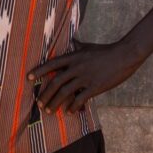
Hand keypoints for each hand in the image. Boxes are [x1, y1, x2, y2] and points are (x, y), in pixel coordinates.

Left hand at [28, 41, 142, 113]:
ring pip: (65, 92)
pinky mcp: (95, 87)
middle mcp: (76, 67)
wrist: (124, 55)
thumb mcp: (88, 46)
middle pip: (56, 82)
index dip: (39, 71)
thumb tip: (71, 40)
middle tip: (39, 103)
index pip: (52, 64)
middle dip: (45, 94)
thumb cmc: (105, 50)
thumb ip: (77, 45)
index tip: (28, 78)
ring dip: (55, 103)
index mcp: (73, 56)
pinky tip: (69, 112)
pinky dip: (72, 107)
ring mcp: (85, 77)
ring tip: (49, 110)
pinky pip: (80, 99)